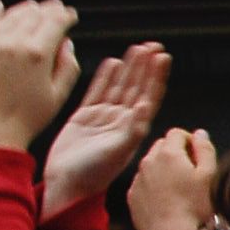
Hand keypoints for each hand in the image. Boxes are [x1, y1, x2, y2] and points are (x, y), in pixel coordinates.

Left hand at [0, 0, 84, 153]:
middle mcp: (12, 44)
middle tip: (55, 7)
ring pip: (10, 16)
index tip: (70, 14)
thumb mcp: (58, 96)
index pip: (55, 22)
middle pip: (33, 14)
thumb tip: (67, 45)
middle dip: (48, 9)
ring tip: (32, 7)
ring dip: (24, 9)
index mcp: (37, 55)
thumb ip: (68, 66)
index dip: (65, 15)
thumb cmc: (24, 121)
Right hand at [41, 43, 169, 215]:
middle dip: (145, 67)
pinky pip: (97, 92)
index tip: (163, 57)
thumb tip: (145, 106)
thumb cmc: (93, 174)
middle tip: (153, 45)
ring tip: (136, 48)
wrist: (66, 184)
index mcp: (133, 129)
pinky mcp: (83, 117)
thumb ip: (132, 129)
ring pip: (118, 87)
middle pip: (136, 87)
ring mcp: (103, 118)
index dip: (156, 77)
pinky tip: (112, 63)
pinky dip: (104, 77)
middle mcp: (121, 121)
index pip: (149, 97)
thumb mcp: (118, 152)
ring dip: (128, 68)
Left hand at [128, 127, 217, 229]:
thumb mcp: (209, 175)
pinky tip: (167, 200)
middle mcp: (149, 162)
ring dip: (163, 168)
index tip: (197, 154)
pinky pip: (144, 182)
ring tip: (179, 188)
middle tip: (190, 170)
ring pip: (151, 164)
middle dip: (175, 152)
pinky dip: (154, 184)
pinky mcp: (133, 195)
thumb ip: (205, 149)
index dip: (190, 140)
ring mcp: (138, 179)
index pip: (177, 133)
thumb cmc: (193, 208)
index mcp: (169, 154)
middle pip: (162, 146)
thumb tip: (200, 134)